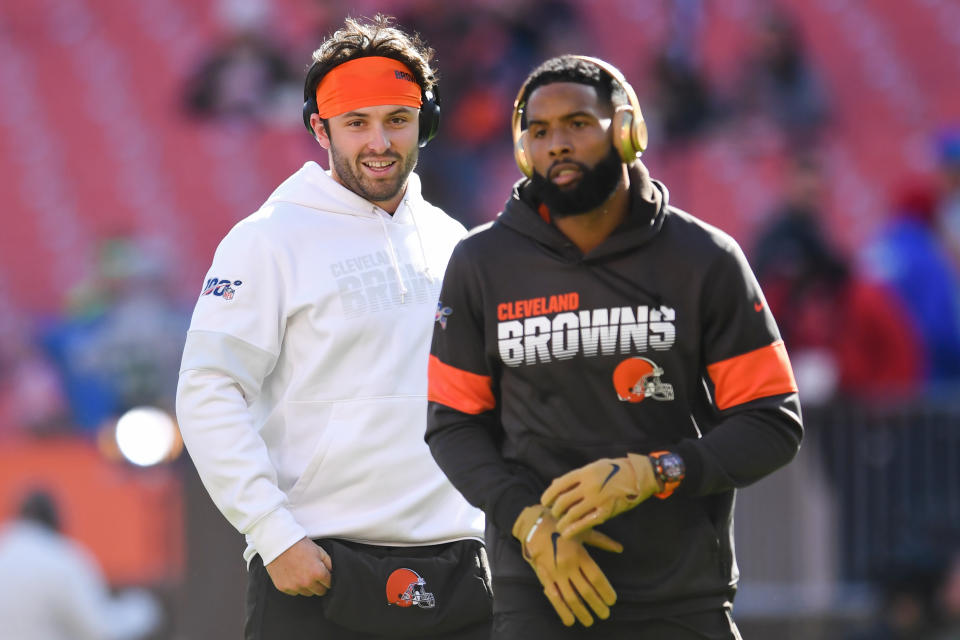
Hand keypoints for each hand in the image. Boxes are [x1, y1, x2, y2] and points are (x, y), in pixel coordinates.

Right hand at [265, 537, 332, 595]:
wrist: (280, 543)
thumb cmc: (300, 545)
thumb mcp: (319, 551)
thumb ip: (329, 563)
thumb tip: (333, 573)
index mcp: (317, 573)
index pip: (329, 584)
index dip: (328, 580)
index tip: (326, 577)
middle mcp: (306, 582)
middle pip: (319, 592)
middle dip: (320, 585)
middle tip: (315, 576)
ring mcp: (294, 586)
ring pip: (307, 593)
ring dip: (308, 586)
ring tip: (303, 574)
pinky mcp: (283, 587)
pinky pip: (294, 592)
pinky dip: (295, 586)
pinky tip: (294, 576)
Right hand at [512, 505, 621, 626]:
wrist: (534, 525)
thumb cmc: (562, 527)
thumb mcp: (583, 531)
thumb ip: (602, 541)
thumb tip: (620, 548)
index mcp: (579, 554)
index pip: (596, 578)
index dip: (605, 591)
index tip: (612, 601)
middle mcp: (567, 565)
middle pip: (586, 591)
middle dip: (597, 605)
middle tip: (605, 614)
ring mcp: (555, 573)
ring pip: (570, 598)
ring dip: (582, 612)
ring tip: (590, 620)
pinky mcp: (544, 577)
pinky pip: (553, 597)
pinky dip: (562, 611)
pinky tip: (570, 620)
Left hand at [541, 453, 657, 538]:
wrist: (638, 477)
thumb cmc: (613, 470)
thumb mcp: (593, 467)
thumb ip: (575, 477)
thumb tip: (554, 483)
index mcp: (584, 473)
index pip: (559, 485)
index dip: (548, 495)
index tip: (545, 501)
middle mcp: (589, 486)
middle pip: (563, 501)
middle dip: (555, 510)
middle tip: (554, 513)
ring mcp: (597, 499)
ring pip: (572, 514)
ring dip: (562, 521)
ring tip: (559, 525)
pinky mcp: (605, 511)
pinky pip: (585, 523)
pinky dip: (573, 530)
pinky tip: (566, 534)